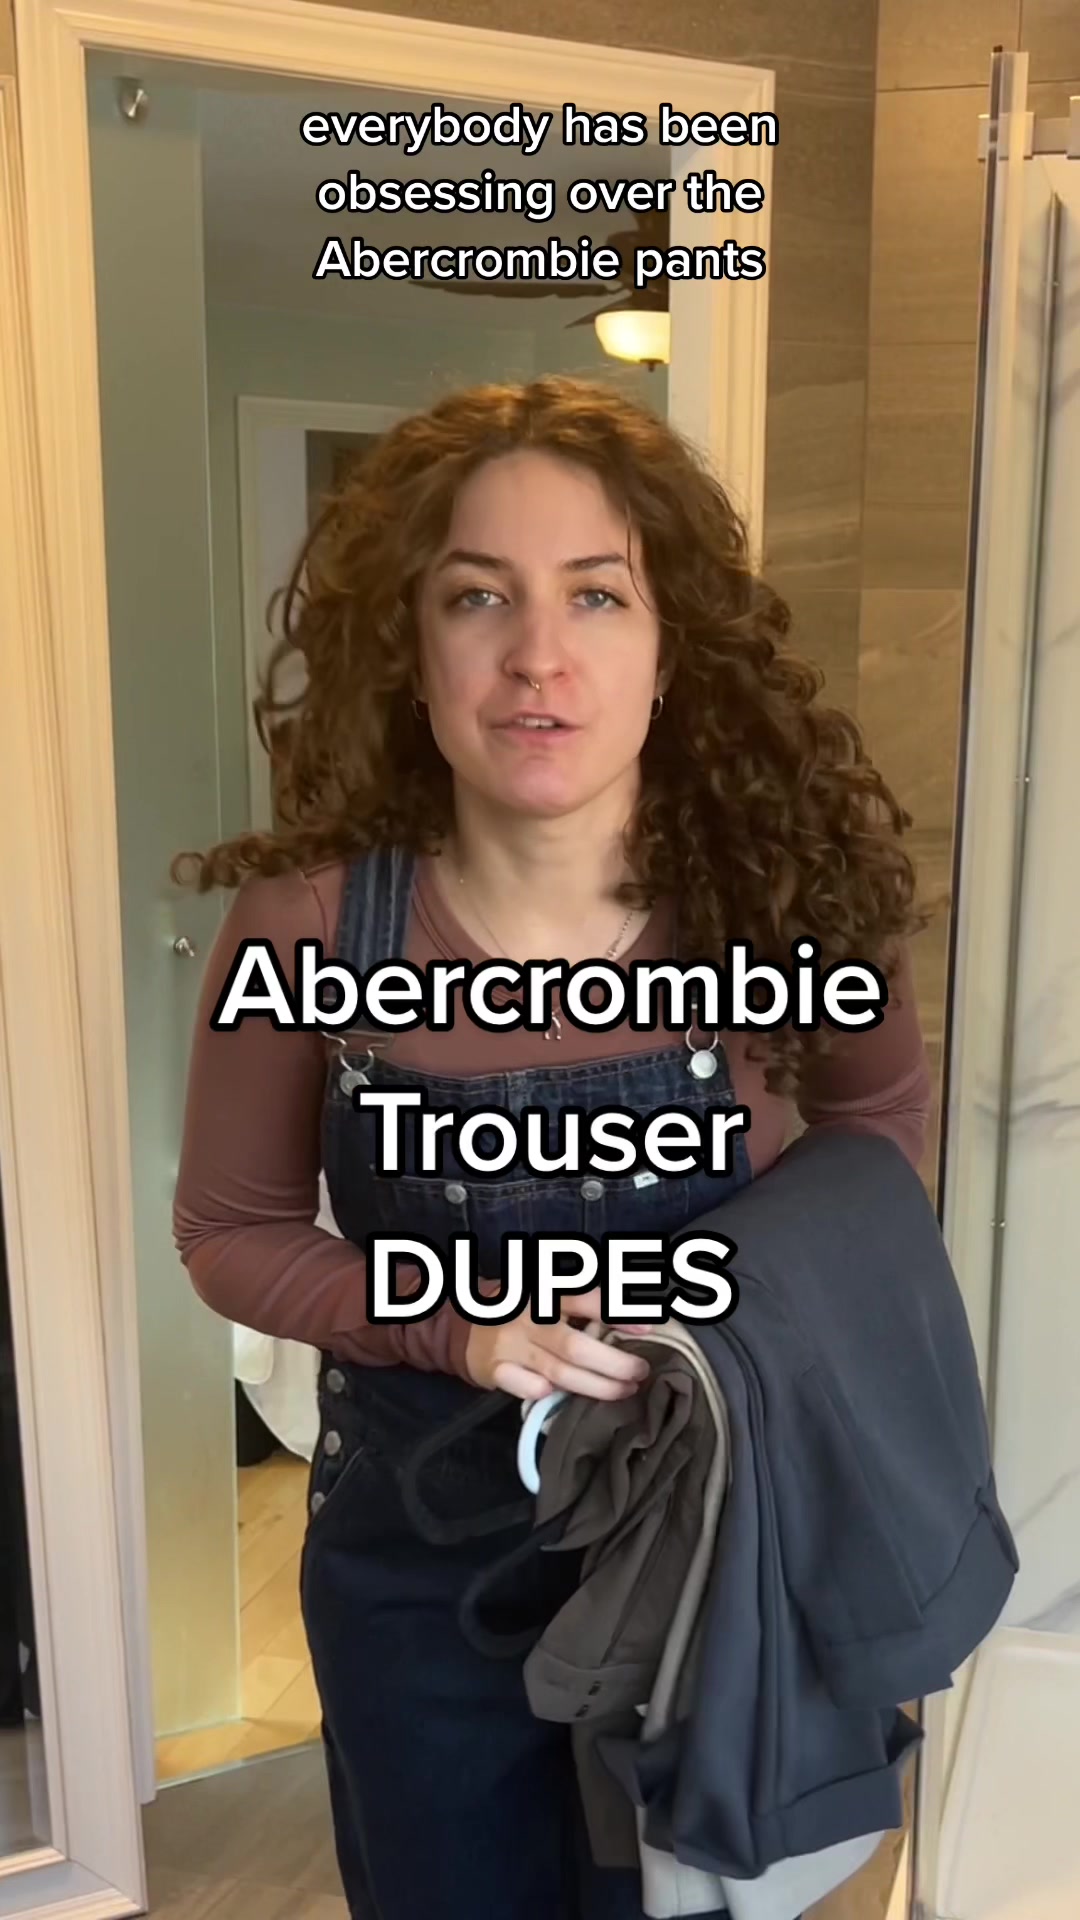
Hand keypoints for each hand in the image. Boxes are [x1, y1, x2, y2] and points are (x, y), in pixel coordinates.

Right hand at [465, 1286, 651, 1400]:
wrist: (462, 1323)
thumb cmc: (520, 1310)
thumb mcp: (546, 1295)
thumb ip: (581, 1306)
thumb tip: (635, 1320)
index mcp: (545, 1293)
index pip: (586, 1300)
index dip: (618, 1313)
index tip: (648, 1328)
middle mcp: (528, 1318)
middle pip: (576, 1346)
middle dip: (614, 1364)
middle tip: (641, 1372)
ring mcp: (510, 1345)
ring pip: (559, 1372)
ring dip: (596, 1386)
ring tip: (624, 1391)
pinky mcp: (494, 1370)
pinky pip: (526, 1387)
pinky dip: (546, 1392)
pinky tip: (564, 1397)